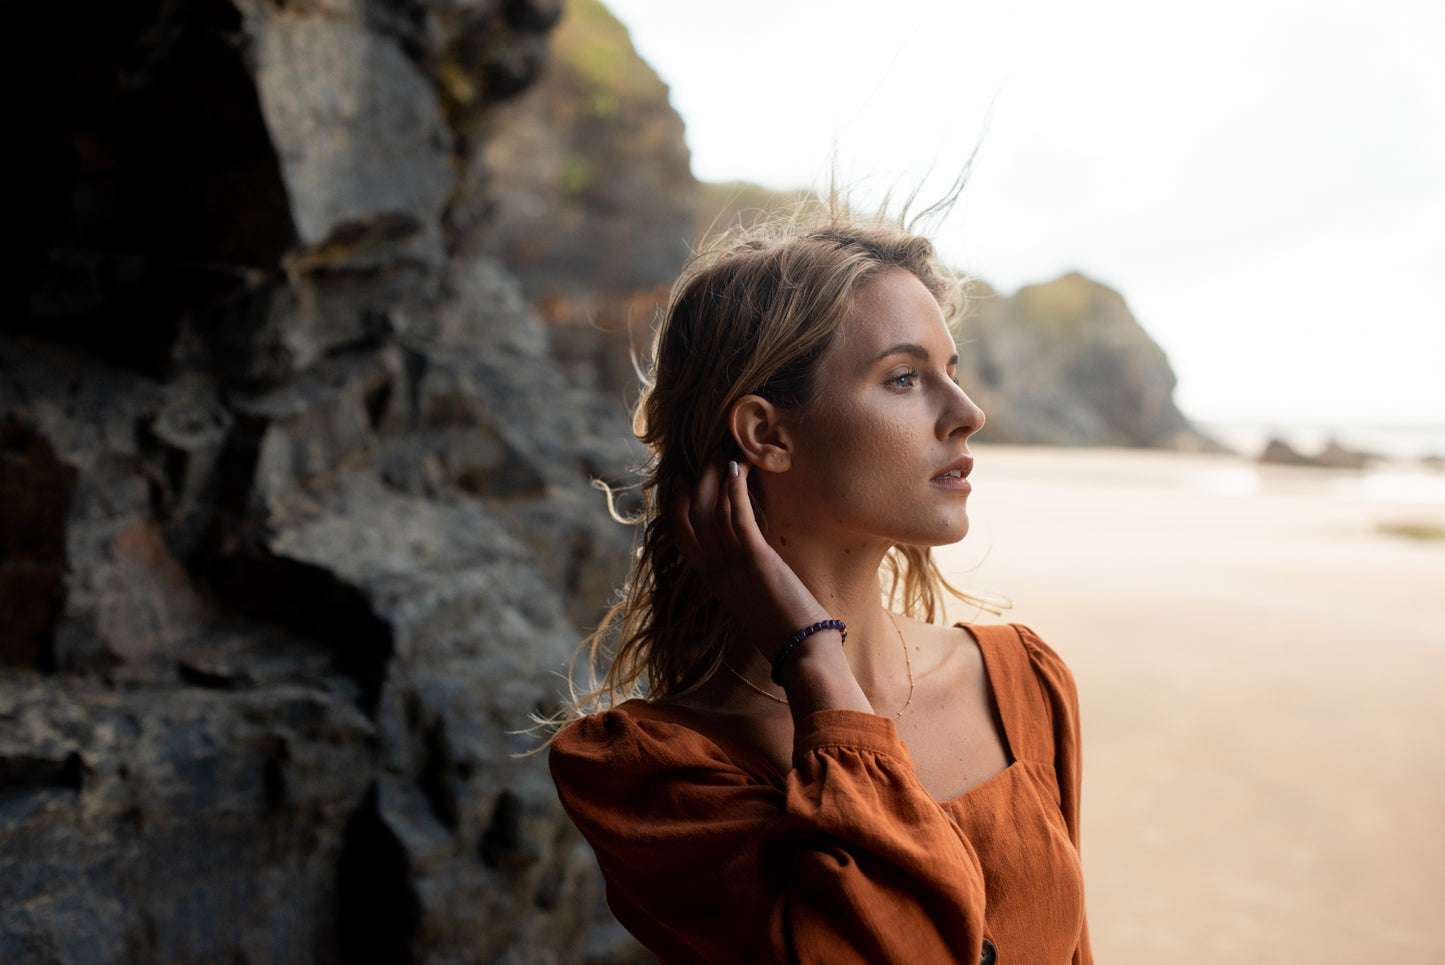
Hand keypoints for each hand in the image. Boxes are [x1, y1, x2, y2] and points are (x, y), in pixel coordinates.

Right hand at [671, 460, 831, 662]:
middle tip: (707, 459)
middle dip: (697, 484)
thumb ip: (745, 583)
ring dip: (718, 478)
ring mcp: (734, 565)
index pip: (682, 537)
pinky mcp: (757, 560)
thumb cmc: (784, 634)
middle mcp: (716, 571)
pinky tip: (740, 468)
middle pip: (692, 517)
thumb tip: (753, 569)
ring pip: (713, 511)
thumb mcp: (753, 605)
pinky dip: (736, 489)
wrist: (802, 653)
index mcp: (713, 583)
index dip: (677, 507)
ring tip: (727, 455)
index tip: (681, 483)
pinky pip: (739, 517)